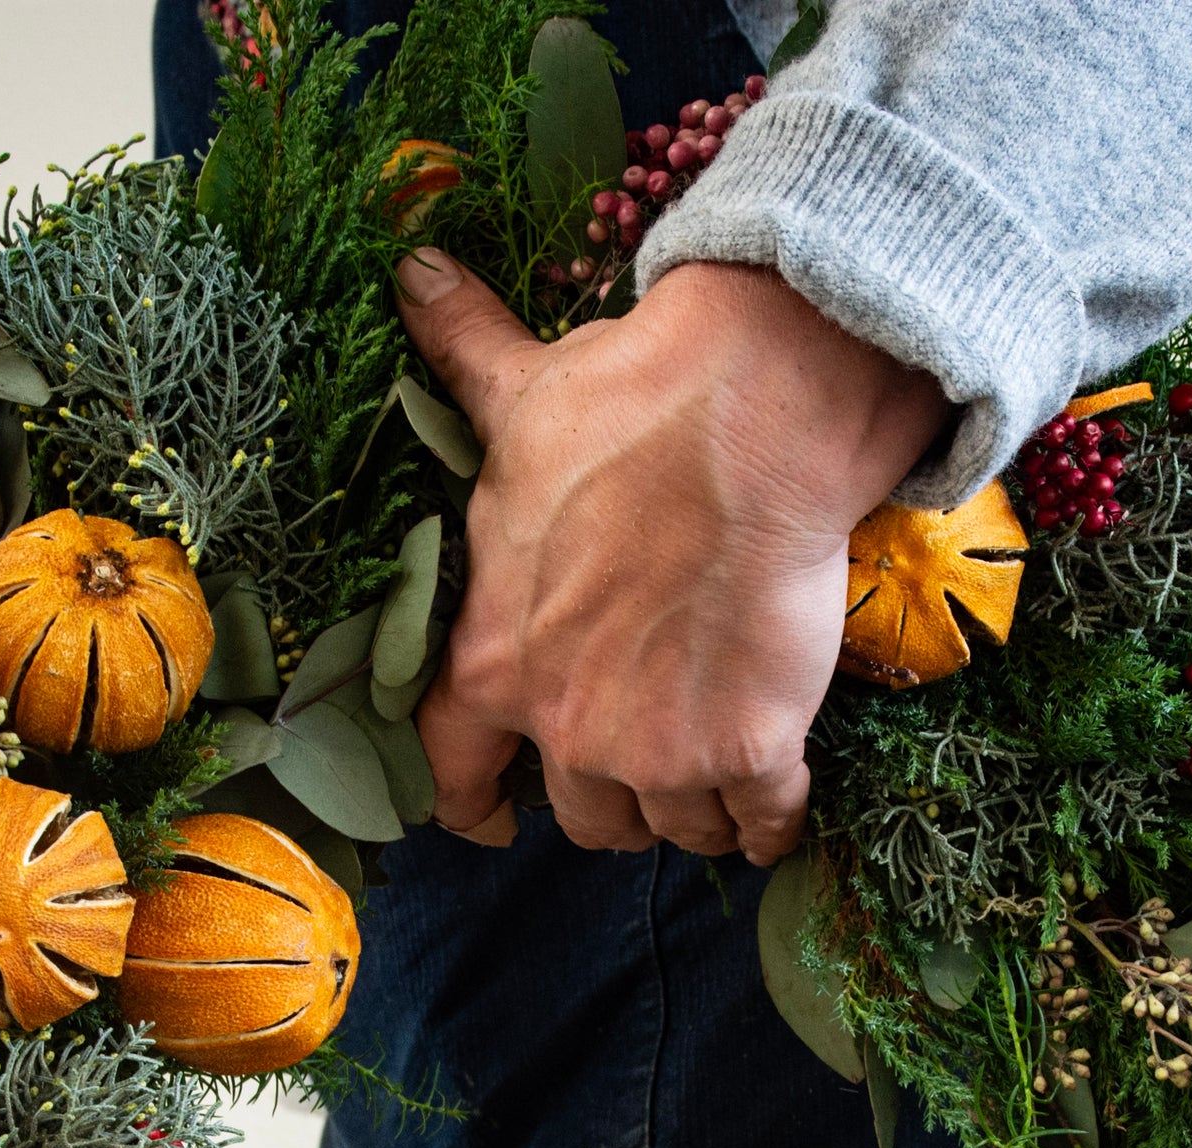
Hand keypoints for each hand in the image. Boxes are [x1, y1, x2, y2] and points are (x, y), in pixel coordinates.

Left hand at [395, 250, 946, 861]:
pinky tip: (778, 808)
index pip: (453, 770)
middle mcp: (565, 725)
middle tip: (645, 765)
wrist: (751, 422)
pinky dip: (770, 822)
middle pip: (582, 815)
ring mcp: (659, 751)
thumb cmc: (624, 407)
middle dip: (611, 801)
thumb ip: (463, 358)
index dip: (472, 804)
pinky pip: (760, 824)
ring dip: (693, 810)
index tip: (490, 819)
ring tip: (720, 778)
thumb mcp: (518, 395)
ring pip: (672, 829)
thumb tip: (413, 273)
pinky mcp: (750, 752)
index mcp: (490, 659)